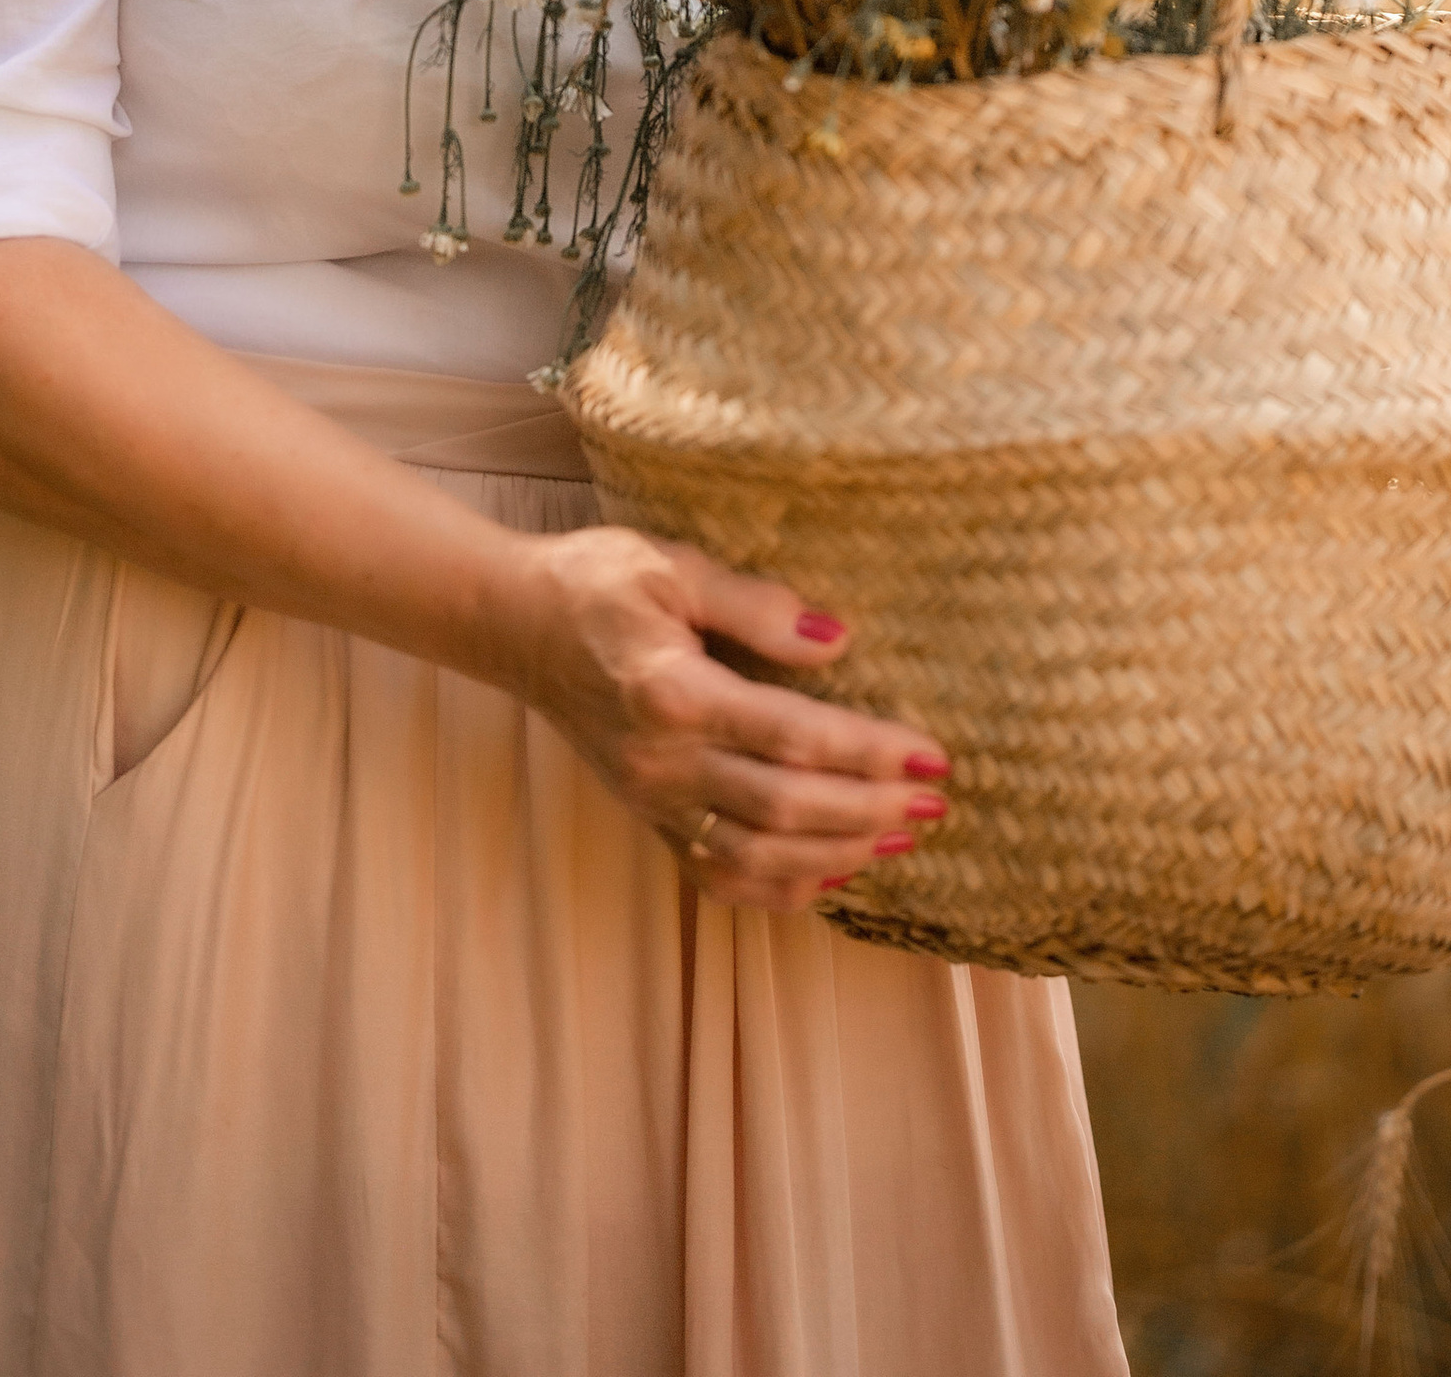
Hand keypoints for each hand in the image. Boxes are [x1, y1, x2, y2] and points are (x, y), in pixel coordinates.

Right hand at [496, 526, 945, 911]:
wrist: (515, 624)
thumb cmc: (596, 581)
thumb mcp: (673, 564)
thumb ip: (756, 604)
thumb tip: (838, 639)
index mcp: (671, 691)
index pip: (788, 735)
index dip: (866, 750)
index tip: (930, 754)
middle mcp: (662, 760)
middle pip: (782, 807)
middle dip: (869, 809)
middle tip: (936, 802)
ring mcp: (652, 798)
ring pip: (755, 854)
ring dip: (837, 852)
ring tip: (902, 837)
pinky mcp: (648, 815)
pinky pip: (717, 875)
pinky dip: (780, 886)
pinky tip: (833, 871)